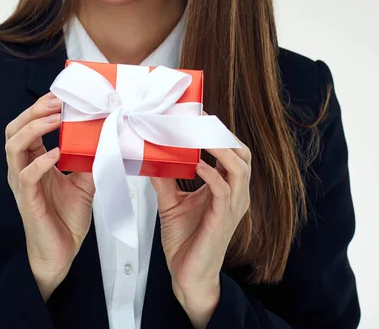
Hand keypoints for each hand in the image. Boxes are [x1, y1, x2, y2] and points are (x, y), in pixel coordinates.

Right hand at [5, 92, 95, 301]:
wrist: (62, 253)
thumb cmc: (66, 217)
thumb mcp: (84, 181)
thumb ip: (89, 158)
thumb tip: (106, 135)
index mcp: (33, 160)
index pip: (27, 126)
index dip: (39, 108)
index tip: (60, 95)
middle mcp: (22, 168)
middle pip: (14, 129)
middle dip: (33, 111)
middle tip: (56, 101)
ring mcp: (22, 183)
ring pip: (13, 146)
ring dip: (34, 128)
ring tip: (56, 119)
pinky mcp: (27, 200)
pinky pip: (26, 175)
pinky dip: (40, 161)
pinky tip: (56, 153)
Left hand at [150, 113, 251, 326]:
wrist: (188, 276)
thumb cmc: (185, 240)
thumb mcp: (171, 202)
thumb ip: (165, 179)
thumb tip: (150, 155)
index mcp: (226, 188)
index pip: (231, 153)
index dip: (218, 133)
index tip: (198, 116)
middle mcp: (235, 195)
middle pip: (242, 154)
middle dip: (223, 134)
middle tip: (200, 119)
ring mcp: (233, 207)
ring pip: (239, 167)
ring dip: (220, 147)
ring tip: (199, 134)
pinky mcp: (224, 219)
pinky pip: (223, 189)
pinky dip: (210, 172)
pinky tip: (195, 163)